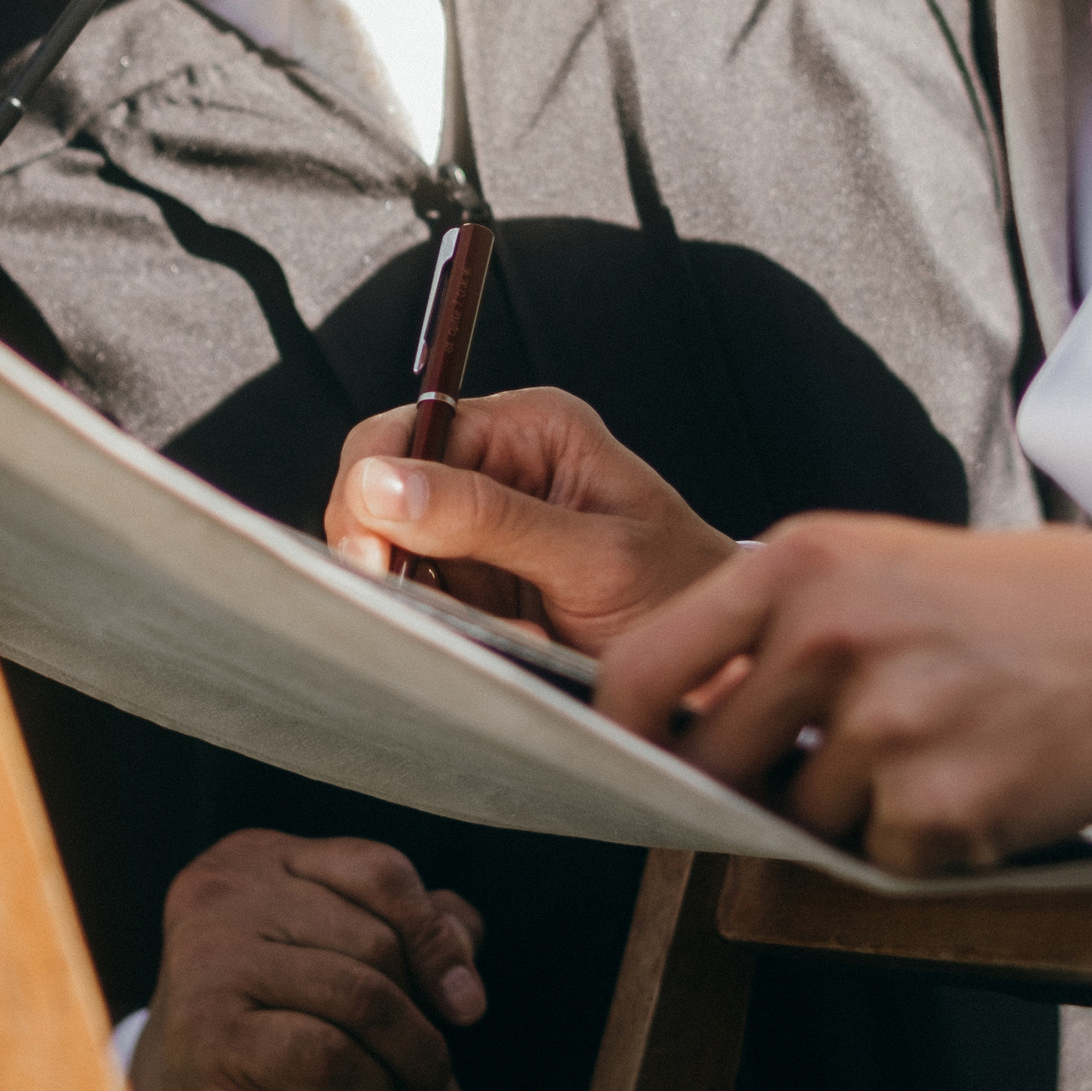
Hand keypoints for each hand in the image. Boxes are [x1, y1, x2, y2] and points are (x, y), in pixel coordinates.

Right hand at [125, 831, 488, 1090]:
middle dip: (427, 1021)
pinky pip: (329, 1056)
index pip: (377, 868)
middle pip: (376, 939)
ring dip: (412, 1064)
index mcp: (256, 860)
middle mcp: (223, 895)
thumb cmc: (273, 1048)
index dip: (436, 938)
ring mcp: (207, 960)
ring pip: (362, 997)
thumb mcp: (343, 978)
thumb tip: (467, 932)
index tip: (467, 1005)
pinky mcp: (208, 1034)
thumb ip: (405, 937)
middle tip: (437, 1078)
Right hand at [325, 384, 734, 654]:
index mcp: (529, 428)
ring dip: (428, 602)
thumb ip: (489, 519)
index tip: (372, 554)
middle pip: (382, 490)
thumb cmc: (682, 592)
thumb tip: (384, 484)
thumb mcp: (593, 556)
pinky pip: (422, 597)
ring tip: (508, 628)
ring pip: (393, 551)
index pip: (407, 430)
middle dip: (392, 554)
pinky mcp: (476, 580)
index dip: (371, 488)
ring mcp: (482, 525)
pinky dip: (449, 628)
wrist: (720, 662)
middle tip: (423, 608)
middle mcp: (498, 464)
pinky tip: (511, 637)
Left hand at [594, 517, 1091, 876]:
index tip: (628, 755)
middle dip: (743, 785)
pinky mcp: (937, 809)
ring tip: (936, 747)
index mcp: (802, 566)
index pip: (646, 670)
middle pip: (710, 764)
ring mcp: (885, 726)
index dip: (623, 730)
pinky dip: (920, 841)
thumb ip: (778, 627)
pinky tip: (977, 782)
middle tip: (812, 767)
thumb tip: (682, 716)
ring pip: (800, 819)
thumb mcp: (881, 569)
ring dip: (852, 809)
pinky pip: (879, 858)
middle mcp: (831, 637)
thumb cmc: (1021, 607)